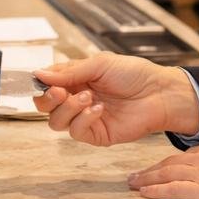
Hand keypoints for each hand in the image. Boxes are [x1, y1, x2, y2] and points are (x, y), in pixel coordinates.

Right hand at [32, 53, 198, 146]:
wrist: (159, 93)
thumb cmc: (134, 74)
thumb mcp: (99, 64)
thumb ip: (69, 72)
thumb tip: (38, 74)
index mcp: (75, 79)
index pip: (47, 85)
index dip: (41, 84)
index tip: (42, 81)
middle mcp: (76, 99)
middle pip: (45, 107)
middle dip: (48, 99)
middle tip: (61, 92)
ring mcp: (85, 119)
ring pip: (56, 122)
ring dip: (68, 108)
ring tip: (88, 97)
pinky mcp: (96, 134)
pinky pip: (76, 132)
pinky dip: (83, 119)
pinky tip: (99, 109)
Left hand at [127, 137, 198, 198]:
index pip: (185, 157)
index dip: (167, 164)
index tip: (156, 168)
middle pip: (169, 164)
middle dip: (150, 170)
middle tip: (133, 176)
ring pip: (166, 175)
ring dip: (146, 179)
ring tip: (132, 184)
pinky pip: (173, 190)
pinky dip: (156, 191)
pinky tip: (144, 194)